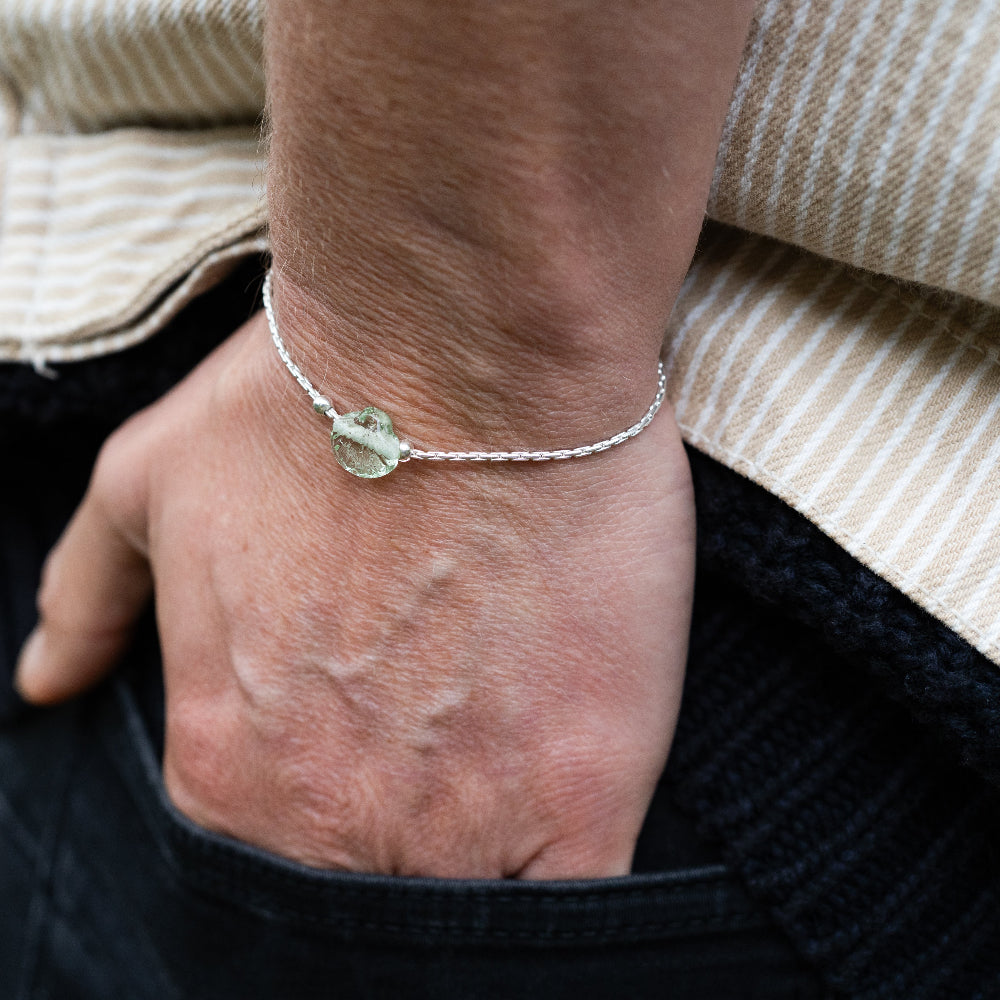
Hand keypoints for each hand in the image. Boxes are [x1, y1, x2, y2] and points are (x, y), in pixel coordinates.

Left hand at [15, 308, 694, 877]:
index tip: (375, 758)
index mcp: (231, 761)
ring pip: (473, 909)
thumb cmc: (316, 401)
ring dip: (487, 855)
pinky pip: (575, 906)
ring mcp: (465, 817)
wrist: (470, 350)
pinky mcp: (585, 793)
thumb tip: (48, 677)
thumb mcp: (156, 479)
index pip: (269, 864)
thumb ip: (93, 591)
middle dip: (405, 836)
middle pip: (372, 889)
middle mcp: (335, 816)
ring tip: (512, 749)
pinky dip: (565, 890)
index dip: (327, 814)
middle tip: (454, 739)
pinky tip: (574, 811)